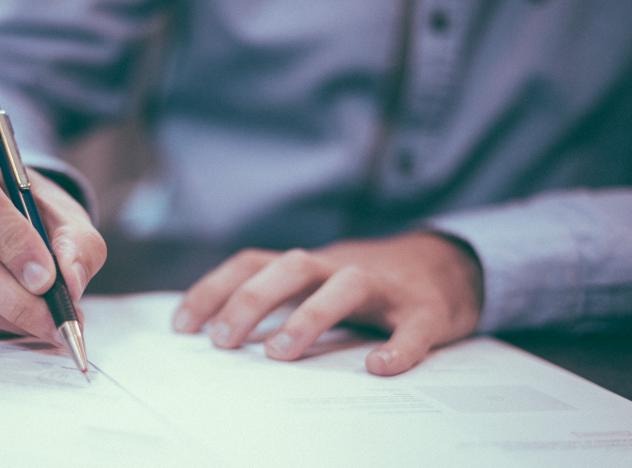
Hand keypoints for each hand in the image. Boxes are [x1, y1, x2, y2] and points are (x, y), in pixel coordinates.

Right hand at [0, 142, 105, 340]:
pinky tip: (15, 319)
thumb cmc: (32, 212)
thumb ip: (78, 243)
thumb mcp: (66, 216)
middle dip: (16, 299)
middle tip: (56, 321)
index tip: (46, 279)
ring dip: (8, 317)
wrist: (0, 221)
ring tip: (47, 323)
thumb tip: (70, 281)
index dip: (12, 243)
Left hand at [172, 232, 482, 374]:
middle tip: (223, 341)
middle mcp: (341, 267)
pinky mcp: (426, 310)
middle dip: (252, 300)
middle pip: (292, 267)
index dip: (214, 289)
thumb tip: (218, 336)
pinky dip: (398, 346)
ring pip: (346, 286)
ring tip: (280, 353)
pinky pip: (413, 327)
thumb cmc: (367, 285)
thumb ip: (278, 301)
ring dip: (310, 316)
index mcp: (309, 266)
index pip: (252, 263)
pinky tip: (379, 367)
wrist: (449, 266)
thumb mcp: (317, 284)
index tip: (182, 326)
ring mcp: (385, 287)